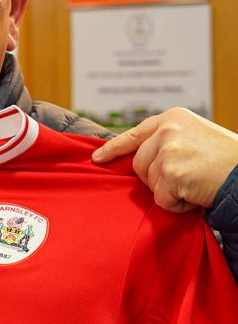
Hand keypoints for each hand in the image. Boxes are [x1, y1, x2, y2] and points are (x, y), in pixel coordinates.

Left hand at [92, 108, 237, 211]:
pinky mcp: (171, 174)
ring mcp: (168, 151)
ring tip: (195, 183)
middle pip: (139, 164)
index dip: (113, 149)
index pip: (134, 134)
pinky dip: (178, 205)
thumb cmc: (225, 160)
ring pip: (149, 183)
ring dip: (170, 191)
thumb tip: (138, 158)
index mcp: (172, 118)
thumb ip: (166, 141)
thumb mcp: (194, 136)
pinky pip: (162, 199)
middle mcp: (167, 131)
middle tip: (186, 178)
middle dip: (156, 178)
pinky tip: (196, 194)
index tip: (97, 158)